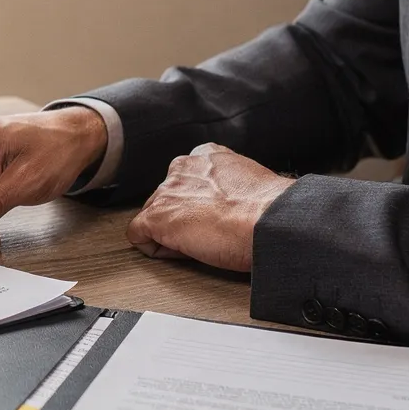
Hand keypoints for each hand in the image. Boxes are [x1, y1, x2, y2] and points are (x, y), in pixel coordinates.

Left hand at [125, 144, 293, 272]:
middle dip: (181, 219)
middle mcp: (181, 168)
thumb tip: (228, 204)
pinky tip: (182, 252)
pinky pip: (139, 236)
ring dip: (171, 233)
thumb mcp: (249, 182)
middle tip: (210, 234)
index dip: (197, 206)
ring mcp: (166, 192)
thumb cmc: (268, 209)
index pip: (185, 182)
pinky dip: (155, 249)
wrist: (269, 220)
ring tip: (202, 243)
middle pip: (167, 199)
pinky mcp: (157, 218)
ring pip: (153, 217)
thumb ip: (228, 184)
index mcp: (205, 156)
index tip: (215, 218)